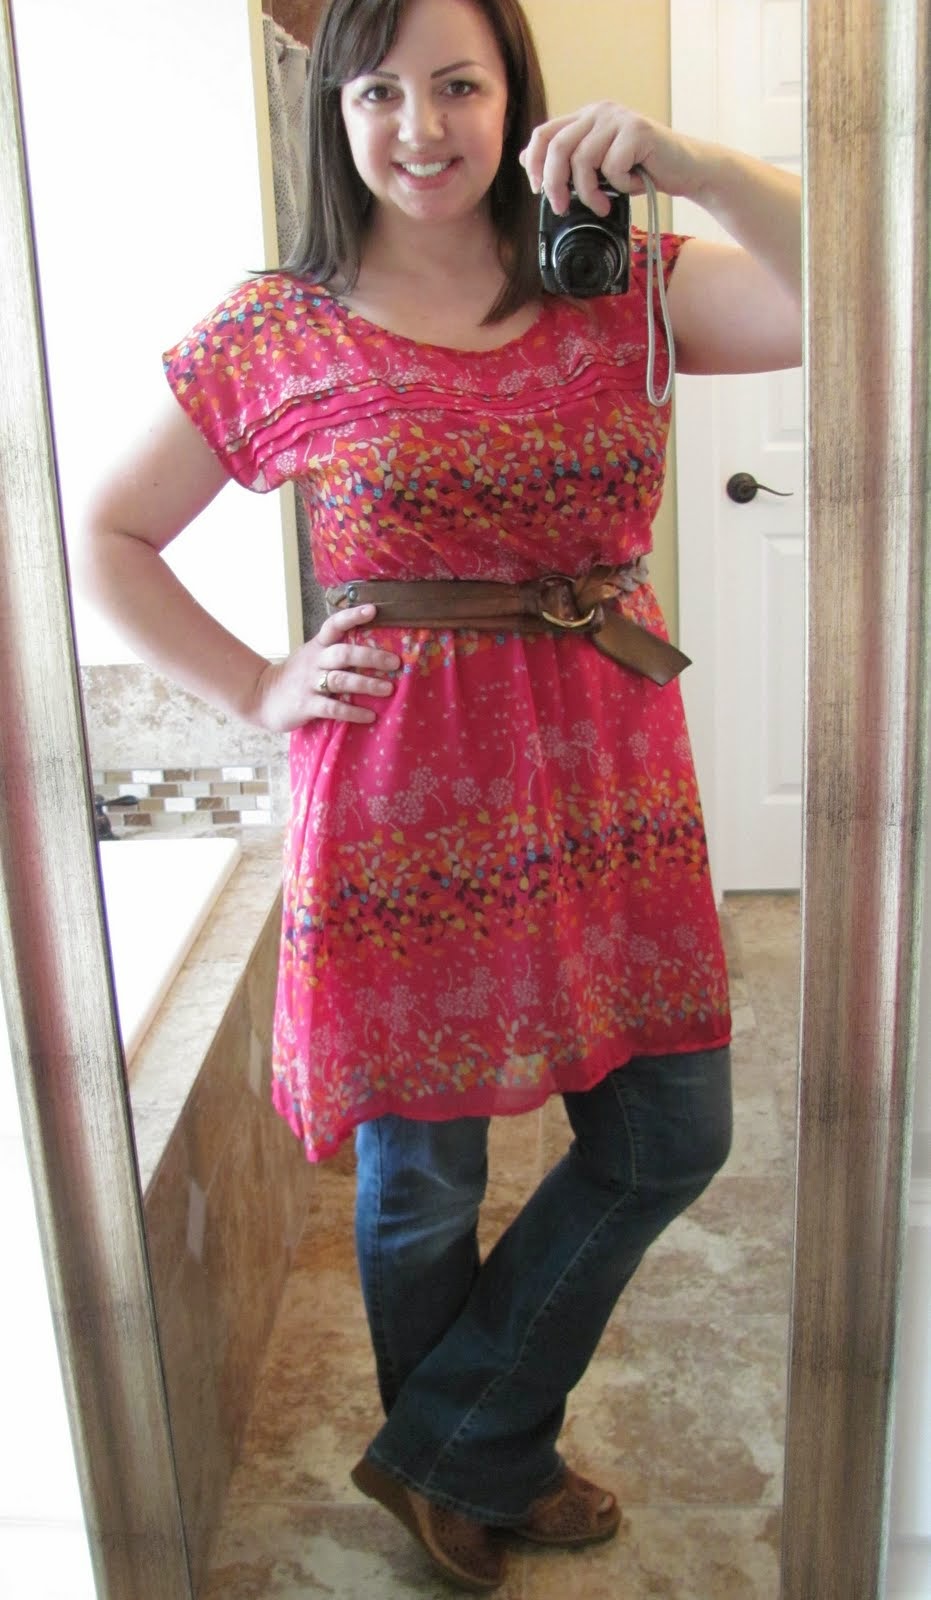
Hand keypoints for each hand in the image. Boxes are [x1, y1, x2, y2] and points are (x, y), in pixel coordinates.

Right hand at [250, 604, 400, 731]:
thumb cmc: (296, 677)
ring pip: (341, 680)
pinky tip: (370, 716)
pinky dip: (353, 711)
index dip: (352, 616)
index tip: (373, 610)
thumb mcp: (311, 657)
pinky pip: (333, 708)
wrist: (261, 697)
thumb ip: (335, 652)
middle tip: (395, 662)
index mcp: (317, 646)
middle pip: (344, 653)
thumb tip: (376, 650)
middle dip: (372, 656)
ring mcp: (309, 683)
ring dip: (367, 684)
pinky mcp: (306, 705)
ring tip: (388, 689)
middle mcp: (314, 661)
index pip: (334, 625)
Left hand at [520, 102, 702, 216]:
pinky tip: (633, 185)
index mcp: (586, 118)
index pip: (544, 133)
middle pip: (558, 147)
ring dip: (589, 193)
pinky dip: (620, 185)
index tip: (538, 190)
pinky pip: (612, 166)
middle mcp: (599, 112)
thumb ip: (568, 162)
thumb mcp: (599, 169)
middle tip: (563, 208)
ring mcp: (618, 118)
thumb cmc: (643, 171)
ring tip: (602, 205)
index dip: (535, 163)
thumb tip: (526, 160)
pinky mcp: (638, 130)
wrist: (687, 169)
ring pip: (583, 160)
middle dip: (555, 184)